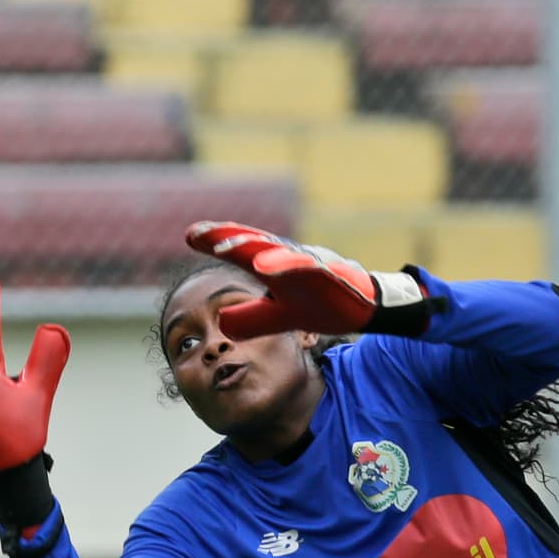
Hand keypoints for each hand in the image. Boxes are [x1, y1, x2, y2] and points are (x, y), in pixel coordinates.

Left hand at [185, 221, 440, 339]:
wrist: (368, 308)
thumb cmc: (324, 304)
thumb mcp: (281, 317)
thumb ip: (252, 318)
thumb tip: (222, 323)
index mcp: (277, 265)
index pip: (243, 249)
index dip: (218, 239)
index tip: (190, 234)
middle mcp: (291, 258)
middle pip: (255, 243)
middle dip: (227, 236)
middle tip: (198, 233)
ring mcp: (312, 263)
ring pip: (278, 251)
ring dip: (251, 247)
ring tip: (224, 247)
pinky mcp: (332, 274)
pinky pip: (307, 267)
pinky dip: (286, 264)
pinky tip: (266, 266)